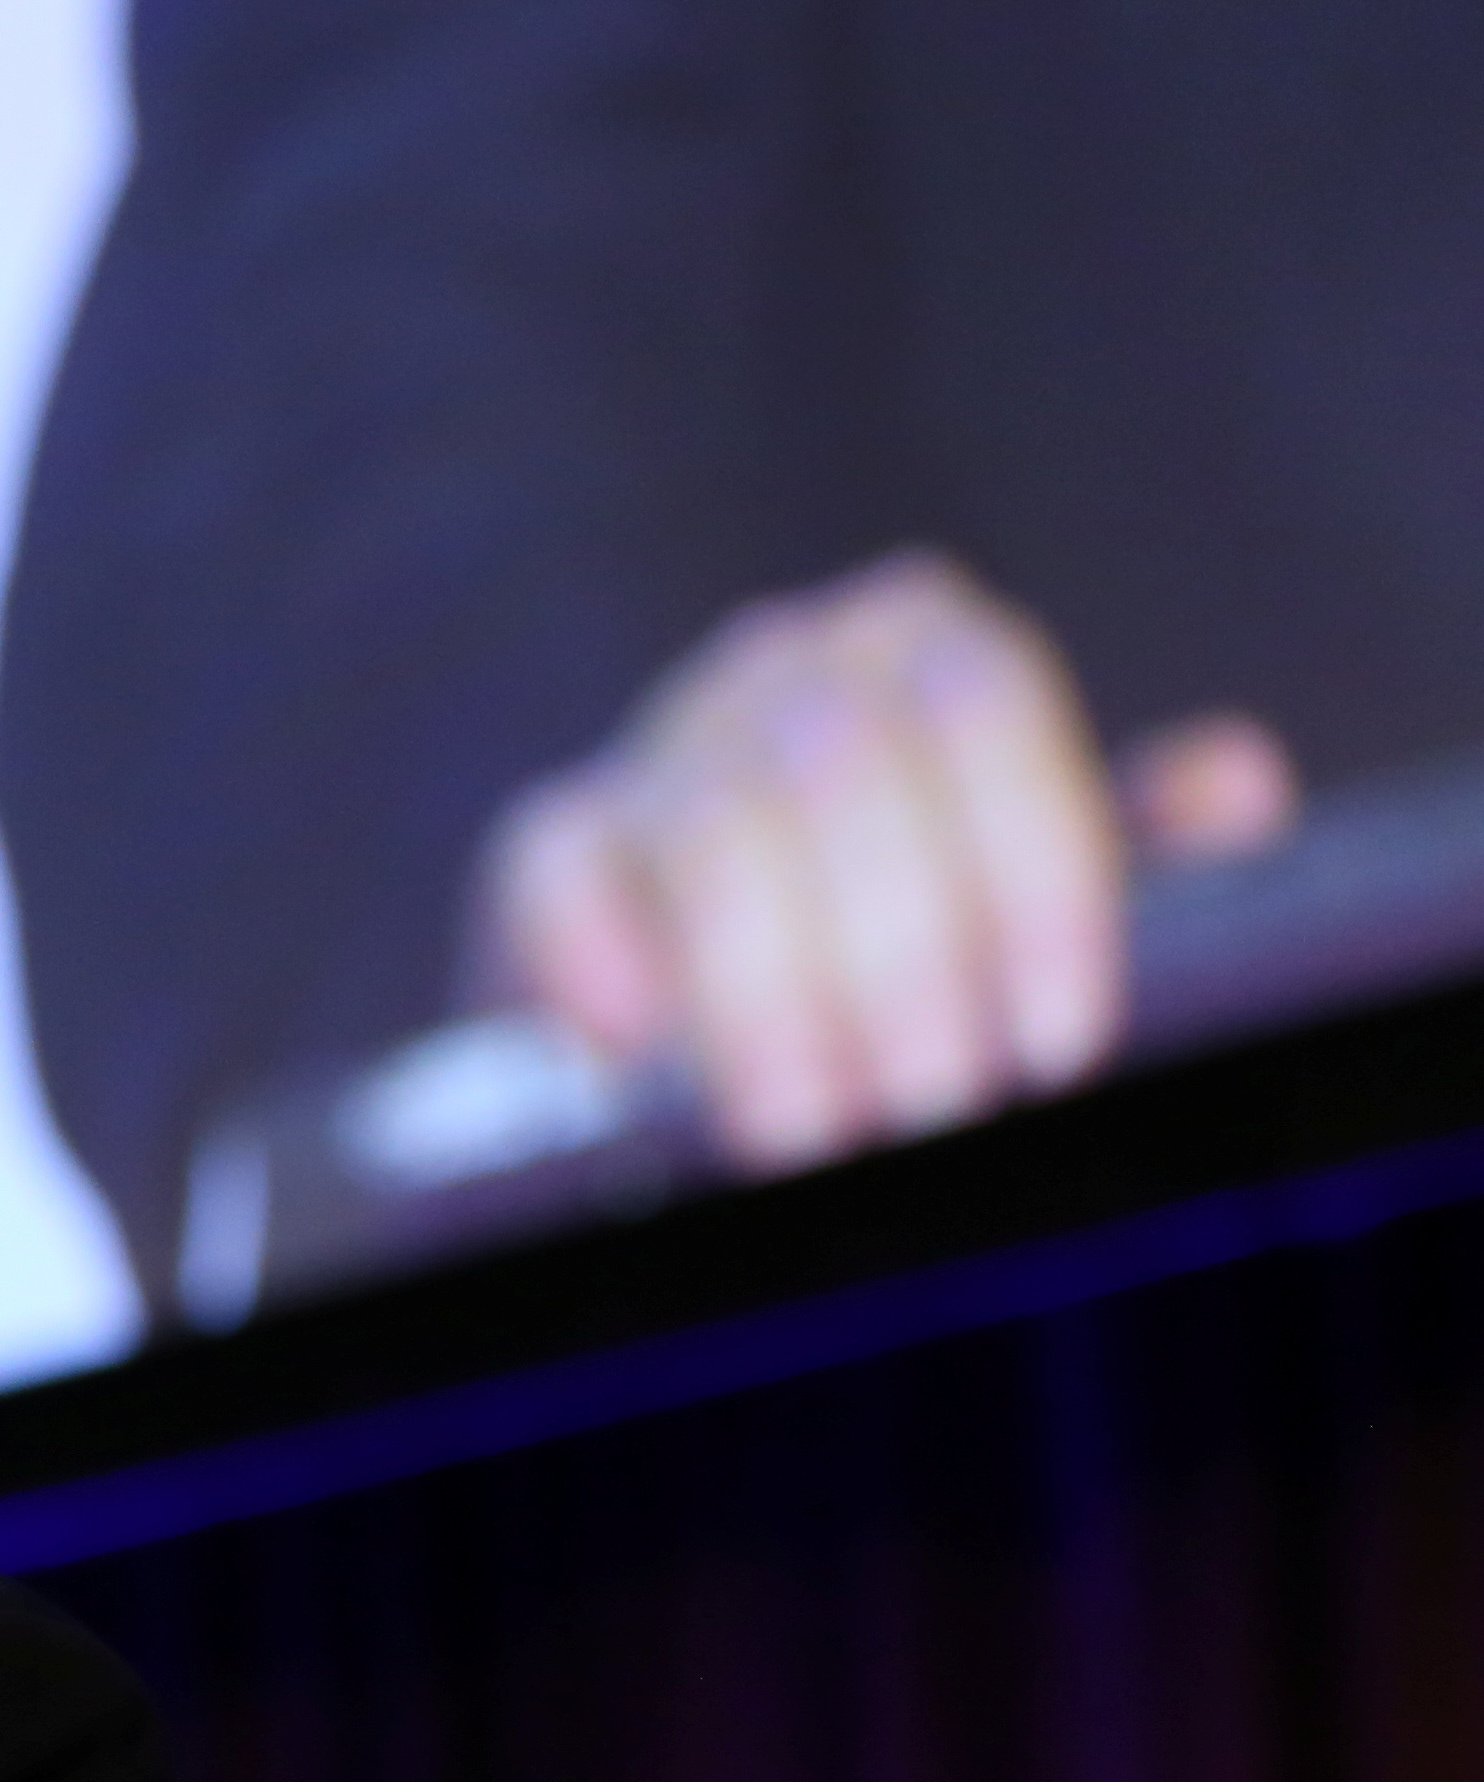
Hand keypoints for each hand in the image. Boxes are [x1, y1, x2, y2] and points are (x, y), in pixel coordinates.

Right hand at [471, 549, 1298, 1172]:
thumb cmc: (919, 938)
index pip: (988, 707)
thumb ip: (1134, 842)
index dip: (1035, 881)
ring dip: (769, 999)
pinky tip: (640, 1058)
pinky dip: (600, 960)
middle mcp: (788, 664)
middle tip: (932, 1114)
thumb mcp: (1040, 887)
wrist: (718, 993)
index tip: (1057, 1045)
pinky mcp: (549, 842)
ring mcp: (658, 745)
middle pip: (849, 771)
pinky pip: (559, 873)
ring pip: (717, 837)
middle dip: (902, 963)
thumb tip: (1232, 787)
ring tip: (812, 1134)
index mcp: (928, 647)